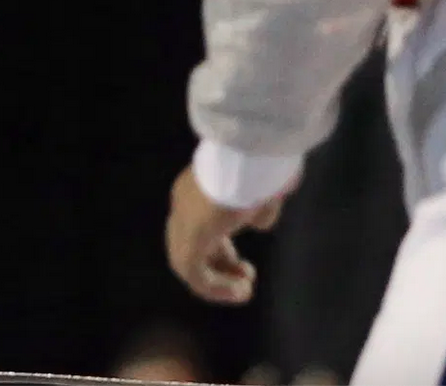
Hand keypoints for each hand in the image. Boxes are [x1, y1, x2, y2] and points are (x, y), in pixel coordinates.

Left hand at [164, 164, 288, 304]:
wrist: (250, 153)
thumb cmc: (261, 163)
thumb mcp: (262, 184)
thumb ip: (258, 204)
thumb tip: (259, 221)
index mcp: (196, 186)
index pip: (200, 225)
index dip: (220, 250)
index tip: (242, 265)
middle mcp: (183, 203)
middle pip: (191, 245)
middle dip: (218, 266)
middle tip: (245, 279)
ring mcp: (183, 221)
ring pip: (188, 263)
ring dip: (215, 284)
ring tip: (243, 293)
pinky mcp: (190, 239)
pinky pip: (194, 275)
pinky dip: (215, 289)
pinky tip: (238, 293)